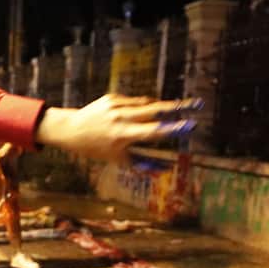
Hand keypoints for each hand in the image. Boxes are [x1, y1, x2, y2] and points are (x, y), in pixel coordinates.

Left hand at [35, 94, 200, 163]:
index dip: (173, 129)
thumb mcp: (117, 160)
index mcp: (122, 135)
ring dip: (163, 106)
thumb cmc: (95, 148)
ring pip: (147, 103)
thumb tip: (164, 170)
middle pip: (154, 110)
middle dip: (177, 107)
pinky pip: (135, 101)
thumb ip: (141, 165)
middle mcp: (120, 118)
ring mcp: (116, 105)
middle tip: (197, 104)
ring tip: (180, 107)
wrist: (71, 129)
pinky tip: (148, 111)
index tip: (190, 125)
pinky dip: (143, 106)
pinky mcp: (112, 97)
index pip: (153, 132)